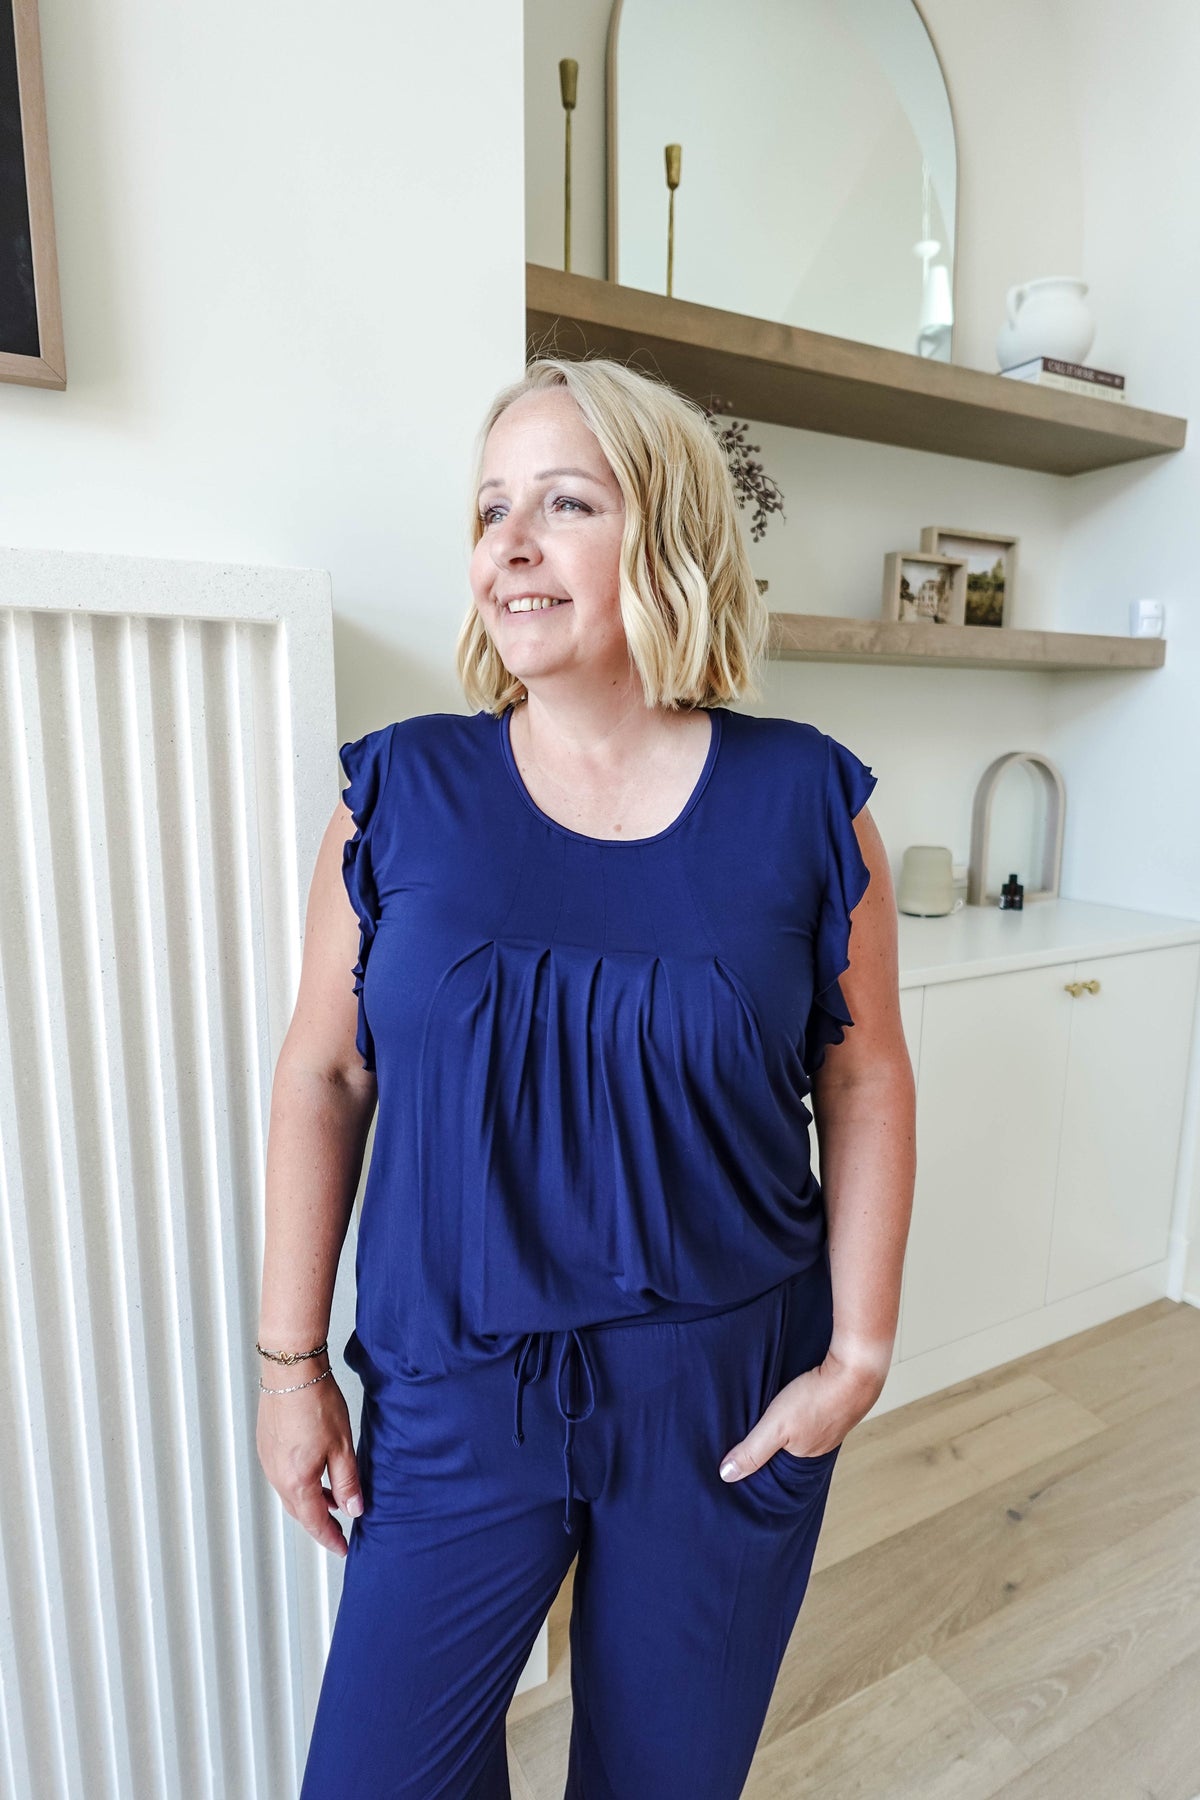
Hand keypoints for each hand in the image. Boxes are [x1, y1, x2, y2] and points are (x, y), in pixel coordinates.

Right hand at [256, 1361, 364, 1556]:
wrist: (291, 1370)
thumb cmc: (315, 1402)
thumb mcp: (342, 1446)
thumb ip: (347, 1482)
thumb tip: (354, 1508)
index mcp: (296, 1481)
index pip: (315, 1522)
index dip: (330, 1538)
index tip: (342, 1547)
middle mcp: (277, 1475)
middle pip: (299, 1511)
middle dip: (320, 1522)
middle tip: (338, 1529)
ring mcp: (268, 1460)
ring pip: (290, 1494)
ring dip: (310, 1502)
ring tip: (332, 1500)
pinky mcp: (267, 1445)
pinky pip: (283, 1476)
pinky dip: (300, 1484)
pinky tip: (315, 1474)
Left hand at [717, 1351, 883, 1482]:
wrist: (855, 1371)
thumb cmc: (815, 1398)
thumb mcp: (775, 1426)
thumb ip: (752, 1450)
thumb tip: (727, 1476)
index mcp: (805, 1455)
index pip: (778, 1461)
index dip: (763, 1451)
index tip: (747, 1443)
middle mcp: (822, 1444)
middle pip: (792, 1442)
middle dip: (778, 1434)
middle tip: (760, 1420)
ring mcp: (834, 1423)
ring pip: (806, 1424)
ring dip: (794, 1417)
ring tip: (780, 1406)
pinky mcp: (839, 1402)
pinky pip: (819, 1407)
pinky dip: (809, 1402)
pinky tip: (803, 1392)